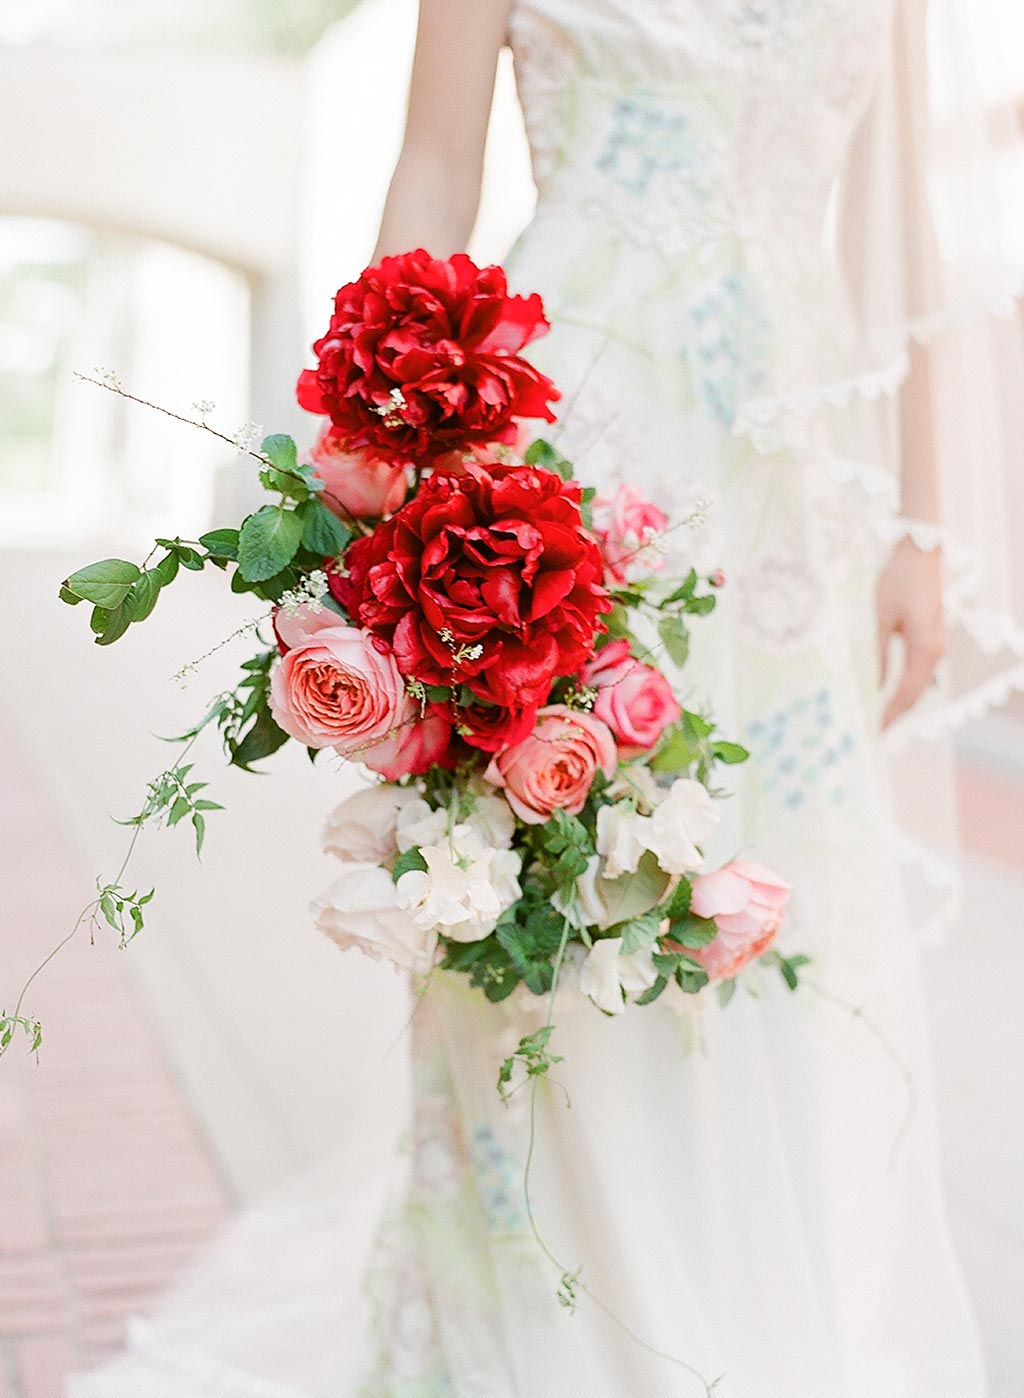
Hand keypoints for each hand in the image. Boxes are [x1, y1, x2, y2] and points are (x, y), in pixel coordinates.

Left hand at [876, 537, 944, 727]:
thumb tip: (869, 685)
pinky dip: (901, 685)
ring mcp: (934, 645)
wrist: (919, 554)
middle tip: (872, 732)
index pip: (908, 693)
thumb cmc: (898, 581)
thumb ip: (875, 652)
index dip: (891, 714)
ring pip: (916, 683)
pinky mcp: (927, 638)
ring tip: (875, 716)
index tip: (875, 732)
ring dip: (897, 701)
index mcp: (925, 649)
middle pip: (914, 693)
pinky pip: (915, 670)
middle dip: (894, 713)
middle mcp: (935, 651)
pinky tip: (884, 691)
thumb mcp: (879, 617)